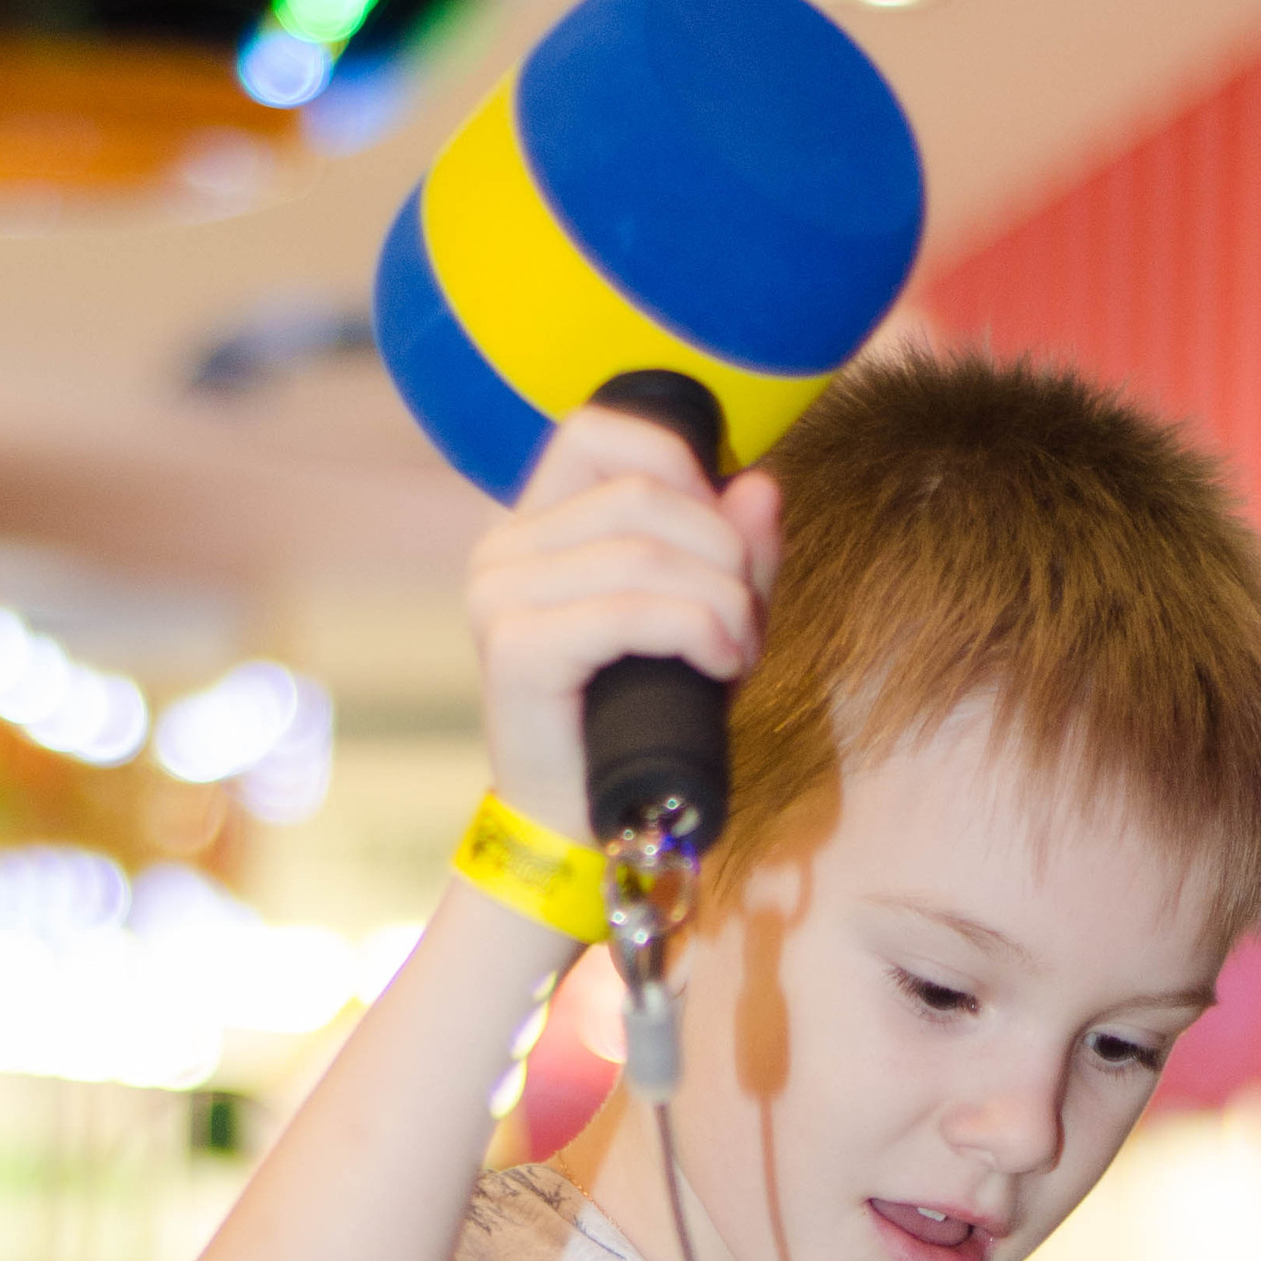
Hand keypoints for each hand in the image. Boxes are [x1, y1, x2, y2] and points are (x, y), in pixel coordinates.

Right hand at [465, 404, 783, 842]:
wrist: (584, 830)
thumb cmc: (640, 724)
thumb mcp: (702, 622)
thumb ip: (733, 552)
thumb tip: (762, 484)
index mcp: (535, 526)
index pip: (598, 430)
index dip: (679, 463)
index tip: (721, 539)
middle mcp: (503, 549)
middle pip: (641, 493)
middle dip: (723, 551)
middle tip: (748, 623)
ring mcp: (498, 596)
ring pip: (644, 550)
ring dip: (721, 600)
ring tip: (740, 654)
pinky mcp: (515, 649)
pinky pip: (629, 610)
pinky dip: (698, 630)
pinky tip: (725, 667)